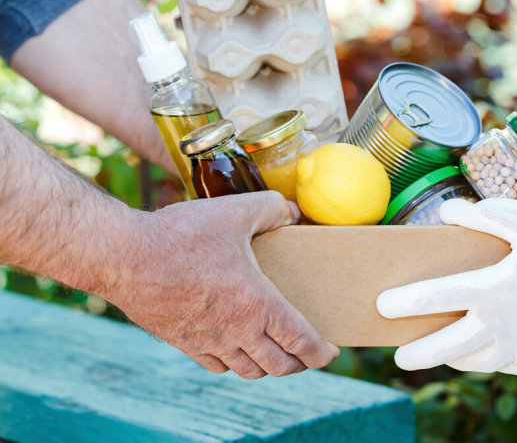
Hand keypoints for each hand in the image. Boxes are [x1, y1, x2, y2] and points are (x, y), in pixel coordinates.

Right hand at [109, 191, 338, 378]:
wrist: (123, 256)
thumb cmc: (179, 235)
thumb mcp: (234, 211)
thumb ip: (272, 208)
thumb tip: (292, 212)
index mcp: (258, 305)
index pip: (302, 343)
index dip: (322, 353)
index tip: (331, 351)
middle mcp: (236, 331)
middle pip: (280, 366)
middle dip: (300, 363)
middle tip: (307, 350)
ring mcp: (208, 342)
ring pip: (249, 371)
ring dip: (268, 366)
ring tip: (275, 350)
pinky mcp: (183, 343)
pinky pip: (218, 367)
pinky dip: (236, 364)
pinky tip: (236, 348)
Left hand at [377, 198, 516, 374]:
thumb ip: (483, 215)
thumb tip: (446, 210)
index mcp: (492, 289)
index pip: (436, 298)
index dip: (405, 303)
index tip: (382, 306)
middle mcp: (502, 323)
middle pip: (448, 346)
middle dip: (419, 354)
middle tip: (400, 358)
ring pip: (476, 362)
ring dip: (453, 359)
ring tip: (440, 353)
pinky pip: (505, 365)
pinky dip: (488, 362)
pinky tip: (482, 354)